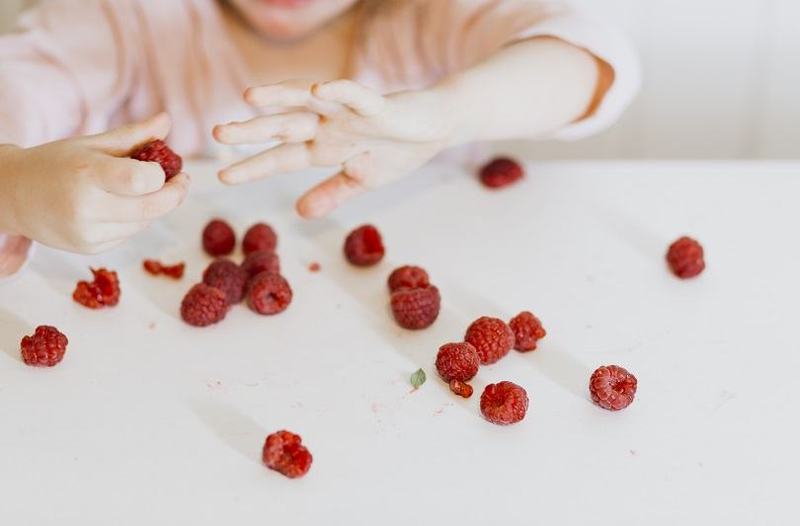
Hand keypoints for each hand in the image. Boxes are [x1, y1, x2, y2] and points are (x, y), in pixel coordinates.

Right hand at [0, 114, 189, 252]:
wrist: (13, 196)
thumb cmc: (56, 163)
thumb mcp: (92, 144)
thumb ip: (134, 135)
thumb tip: (167, 120)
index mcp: (86, 174)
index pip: (142, 180)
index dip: (163, 175)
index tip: (169, 168)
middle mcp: (86, 208)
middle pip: (152, 207)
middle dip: (175, 194)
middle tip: (182, 181)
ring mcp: (87, 232)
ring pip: (145, 222)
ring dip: (155, 206)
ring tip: (145, 189)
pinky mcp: (90, 248)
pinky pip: (130, 233)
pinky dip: (136, 219)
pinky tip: (121, 206)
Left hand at [213, 79, 454, 217]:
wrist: (436, 129)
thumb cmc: (398, 150)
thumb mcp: (361, 180)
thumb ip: (330, 193)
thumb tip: (299, 212)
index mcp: (324, 146)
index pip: (282, 157)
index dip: (254, 166)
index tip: (223, 177)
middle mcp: (329, 126)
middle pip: (284, 126)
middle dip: (252, 131)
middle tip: (217, 135)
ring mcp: (349, 113)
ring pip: (308, 101)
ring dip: (280, 98)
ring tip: (251, 97)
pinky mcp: (376, 104)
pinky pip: (355, 93)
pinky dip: (337, 90)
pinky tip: (317, 87)